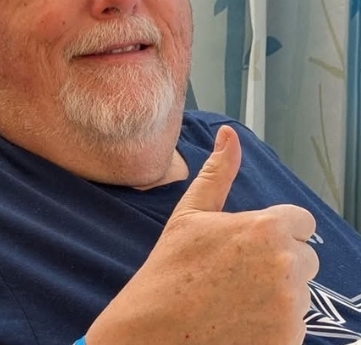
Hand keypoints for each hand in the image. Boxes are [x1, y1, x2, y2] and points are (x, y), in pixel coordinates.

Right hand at [86, 126, 318, 344]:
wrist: (154, 331)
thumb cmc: (171, 269)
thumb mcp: (192, 212)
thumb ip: (219, 171)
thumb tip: (229, 134)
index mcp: (266, 228)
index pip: (301, 222)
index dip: (278, 231)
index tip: (251, 244)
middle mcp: (286, 265)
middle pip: (305, 258)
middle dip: (280, 263)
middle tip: (239, 274)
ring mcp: (290, 307)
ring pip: (301, 293)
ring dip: (279, 295)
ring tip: (237, 299)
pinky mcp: (288, 340)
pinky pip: (296, 325)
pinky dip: (276, 326)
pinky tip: (243, 322)